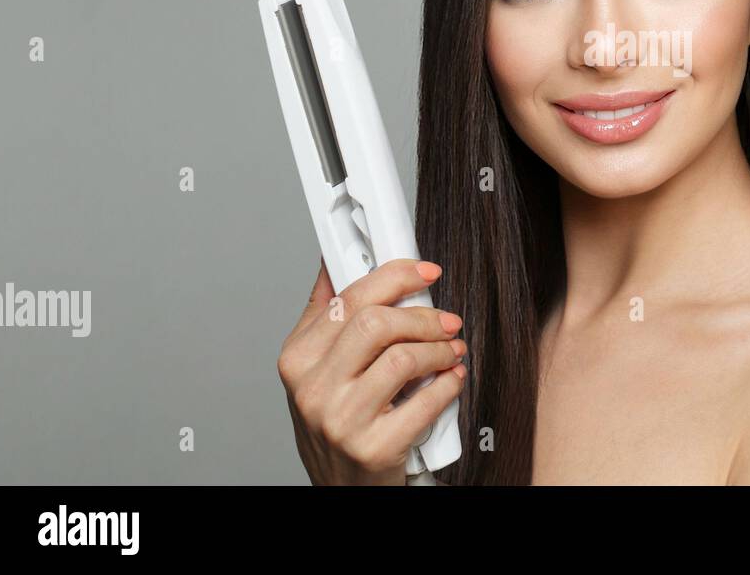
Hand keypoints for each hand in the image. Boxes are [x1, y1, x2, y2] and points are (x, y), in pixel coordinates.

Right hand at [277, 257, 466, 484]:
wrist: (344, 489)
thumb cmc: (338, 422)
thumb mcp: (317, 368)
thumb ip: (327, 314)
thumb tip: (335, 259)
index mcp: (297, 358)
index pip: (349, 297)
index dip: (395, 276)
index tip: (426, 271)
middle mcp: (312, 389)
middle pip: (376, 323)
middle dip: (422, 316)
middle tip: (446, 320)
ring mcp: (341, 420)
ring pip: (403, 358)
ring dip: (440, 349)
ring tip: (451, 351)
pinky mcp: (374, 448)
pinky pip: (425, 400)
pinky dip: (449, 384)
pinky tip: (452, 379)